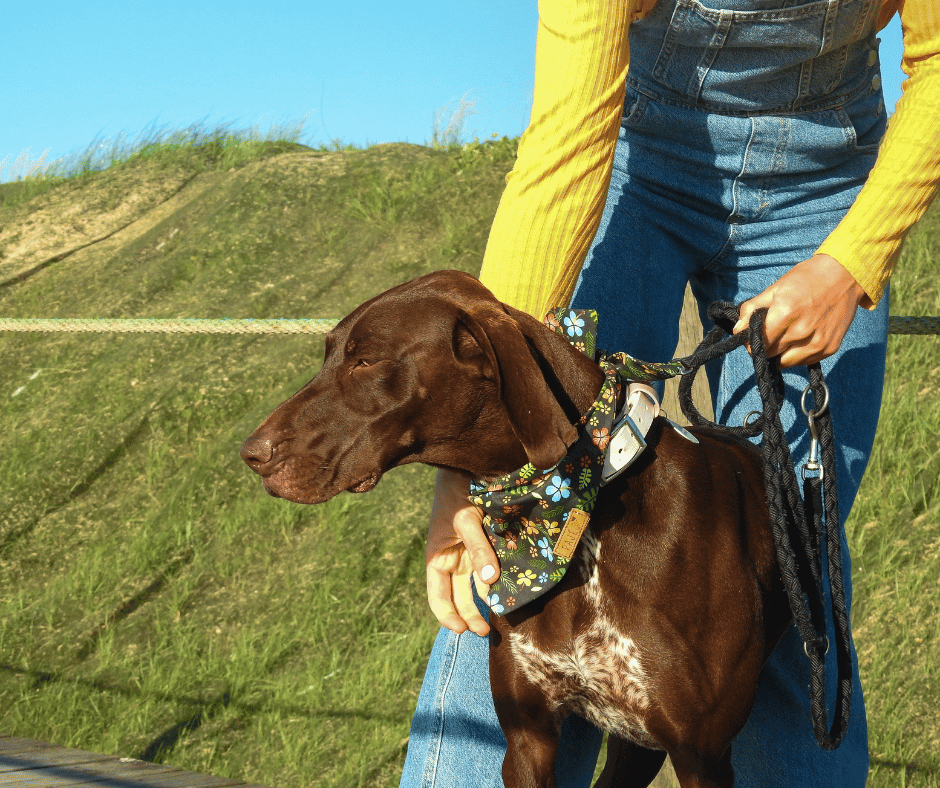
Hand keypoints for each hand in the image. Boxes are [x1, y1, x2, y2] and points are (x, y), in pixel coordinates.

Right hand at [425, 469, 499, 635]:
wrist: (468, 465)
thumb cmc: (458, 492)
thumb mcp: (465, 520)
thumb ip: (479, 549)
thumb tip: (491, 581)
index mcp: (437, 558)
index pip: (438, 598)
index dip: (449, 617)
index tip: (464, 630)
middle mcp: (453, 559)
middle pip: (460, 597)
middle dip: (472, 615)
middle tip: (489, 631)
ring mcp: (469, 552)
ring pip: (476, 586)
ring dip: (486, 601)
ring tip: (501, 616)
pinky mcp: (486, 544)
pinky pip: (490, 568)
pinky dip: (497, 581)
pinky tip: (510, 590)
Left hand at [733, 254, 866, 367]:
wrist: (845, 275)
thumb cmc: (806, 278)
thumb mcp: (775, 288)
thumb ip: (752, 309)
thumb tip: (738, 330)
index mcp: (785, 313)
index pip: (758, 344)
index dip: (751, 341)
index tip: (752, 335)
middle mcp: (802, 331)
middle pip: (770, 354)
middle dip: (765, 346)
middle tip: (770, 333)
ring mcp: (817, 342)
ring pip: (785, 362)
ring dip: (780, 353)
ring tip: (785, 336)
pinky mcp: (829, 349)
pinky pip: (803, 361)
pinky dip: (797, 354)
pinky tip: (801, 337)